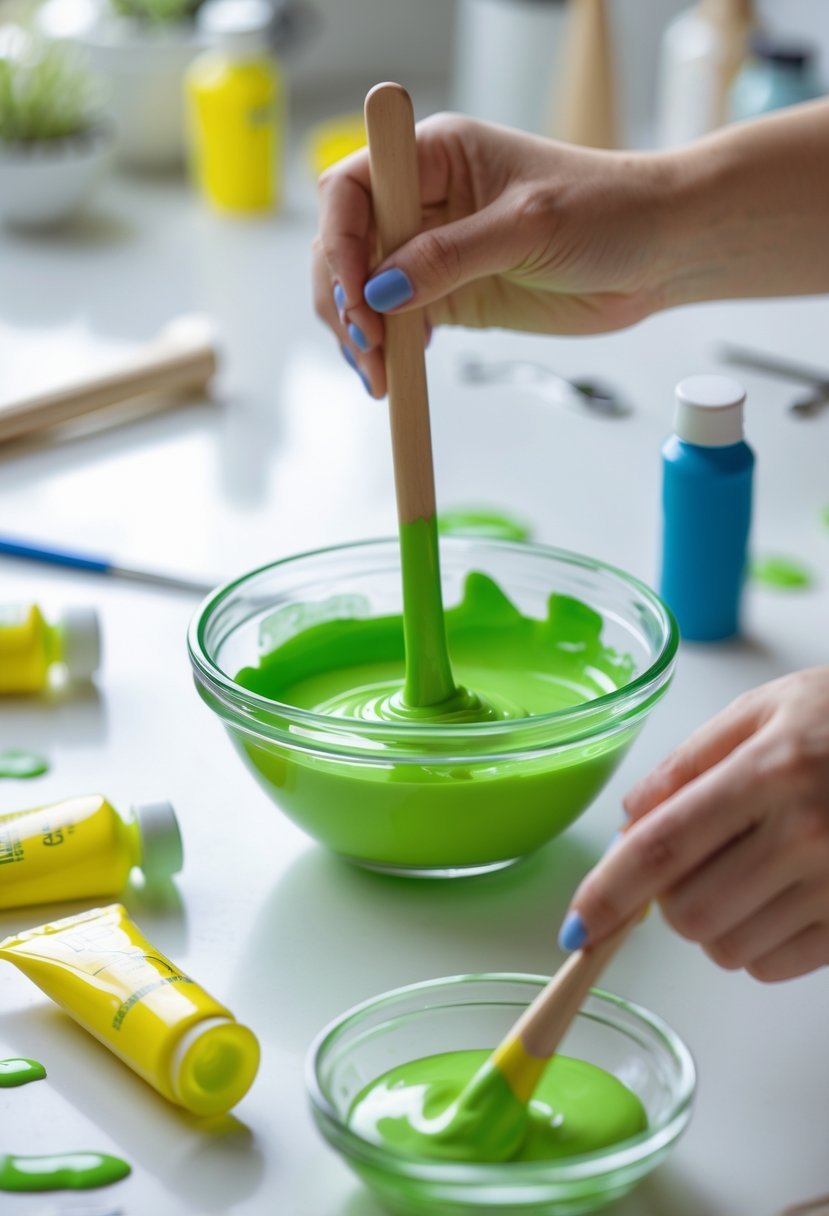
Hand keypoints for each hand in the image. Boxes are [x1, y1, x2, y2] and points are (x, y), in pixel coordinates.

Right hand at [312, 113, 672, 396]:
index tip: (358, 295)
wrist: (657, 253)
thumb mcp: (527, 227)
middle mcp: (424, 201)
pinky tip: (396, 370)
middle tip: (369, 346)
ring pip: (365, 289)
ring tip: (380, 374)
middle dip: (344, 298)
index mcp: (436, 156)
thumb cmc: (608, 211)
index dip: (341, 242)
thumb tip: (384, 289)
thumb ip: (452, 256)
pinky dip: (388, 348)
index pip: (353, 189)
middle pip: (347, 245)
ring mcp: (434, 251)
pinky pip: (398, 321)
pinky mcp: (450, 295)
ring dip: (360, 333)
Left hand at [559, 667, 828, 981]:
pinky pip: (774, 967)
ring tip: (747, 869)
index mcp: (770, 771)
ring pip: (727, 947)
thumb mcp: (768, 708)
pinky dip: (756, 944)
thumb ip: (689, 761)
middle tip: (693, 860)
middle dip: (667, 900)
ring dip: (713, 921)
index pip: (662, 849)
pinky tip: (778, 896)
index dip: (608, 892)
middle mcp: (805, 833)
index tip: (576, 925)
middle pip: (688, 912)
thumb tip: (628, 818)